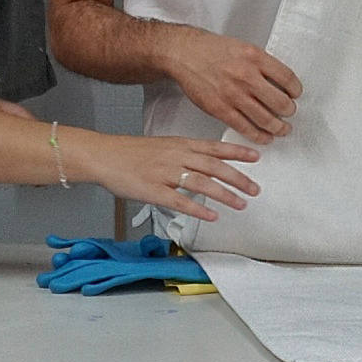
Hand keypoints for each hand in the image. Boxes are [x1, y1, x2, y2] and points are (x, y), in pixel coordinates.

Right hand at [74, 132, 260, 223]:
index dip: (237, 152)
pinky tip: (211, 217)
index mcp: (179, 144)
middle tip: (255, 188)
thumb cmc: (131, 152)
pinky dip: (198, 209)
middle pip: (213, 166)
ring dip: (224, 194)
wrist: (104, 155)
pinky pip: (179, 201)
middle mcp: (176, 156)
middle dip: (238, 178)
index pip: (214, 147)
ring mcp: (164, 173)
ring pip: (201, 183)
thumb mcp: (163, 145)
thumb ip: (185, 153)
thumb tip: (206, 162)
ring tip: (240, 204)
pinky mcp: (153, 190)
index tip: (256, 156)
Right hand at [162, 27, 299, 144]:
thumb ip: (261, 63)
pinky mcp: (221, 109)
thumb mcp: (242, 47)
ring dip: (279, 127)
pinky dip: (259, 136)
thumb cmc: (211, 49)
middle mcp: (246, 76)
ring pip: (266, 119)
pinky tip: (264, 137)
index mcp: (254, 57)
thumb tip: (280, 81)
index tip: (296, 94)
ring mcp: (233, 95)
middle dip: (289, 111)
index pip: (287, 78)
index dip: (296, 89)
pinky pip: (246, 128)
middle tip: (289, 112)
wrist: (184, 54)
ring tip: (282, 129)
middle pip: (280, 102)